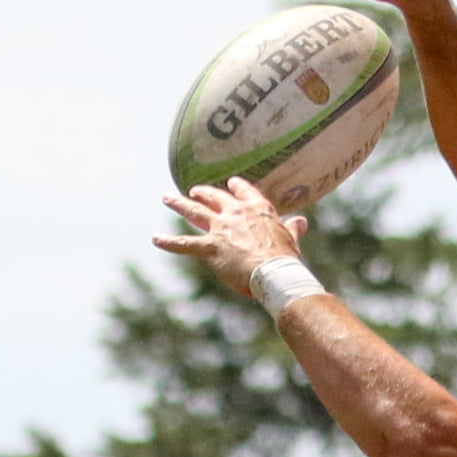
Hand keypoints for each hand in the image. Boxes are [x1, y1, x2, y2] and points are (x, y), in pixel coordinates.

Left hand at [154, 176, 307, 296]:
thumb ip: (292, 229)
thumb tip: (301, 221)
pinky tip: (155, 239)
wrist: (275, 273)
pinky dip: (169, 241)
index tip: (231, 184)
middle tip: (193, 191)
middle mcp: (236, 213)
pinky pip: (184, 243)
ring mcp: (221, 228)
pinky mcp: (210, 247)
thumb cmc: (286, 258)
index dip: (236, 187)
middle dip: (202, 193)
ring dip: (179, 204)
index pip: (243, 192)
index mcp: (258, 209)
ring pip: (194, 212)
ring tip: (167, 197)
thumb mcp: (291, 239)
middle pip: (214, 198)